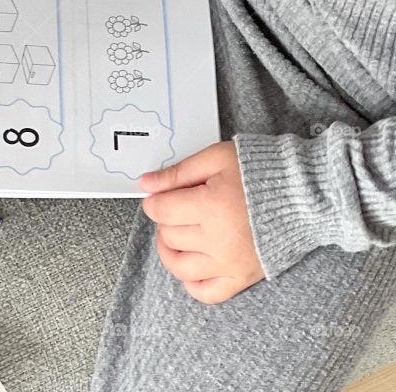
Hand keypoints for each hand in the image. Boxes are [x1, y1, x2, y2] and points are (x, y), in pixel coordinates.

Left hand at [140, 141, 263, 303]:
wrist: (304, 195)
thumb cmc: (260, 170)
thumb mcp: (215, 158)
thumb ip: (177, 173)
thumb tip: (146, 183)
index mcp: (210, 207)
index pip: (160, 211)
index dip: (154, 200)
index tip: (160, 195)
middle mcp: (218, 240)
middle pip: (168, 236)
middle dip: (165, 220)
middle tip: (176, 207)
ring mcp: (230, 264)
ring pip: (179, 266)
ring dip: (170, 250)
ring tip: (178, 233)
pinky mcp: (242, 278)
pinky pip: (205, 293)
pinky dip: (190, 281)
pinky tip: (192, 260)